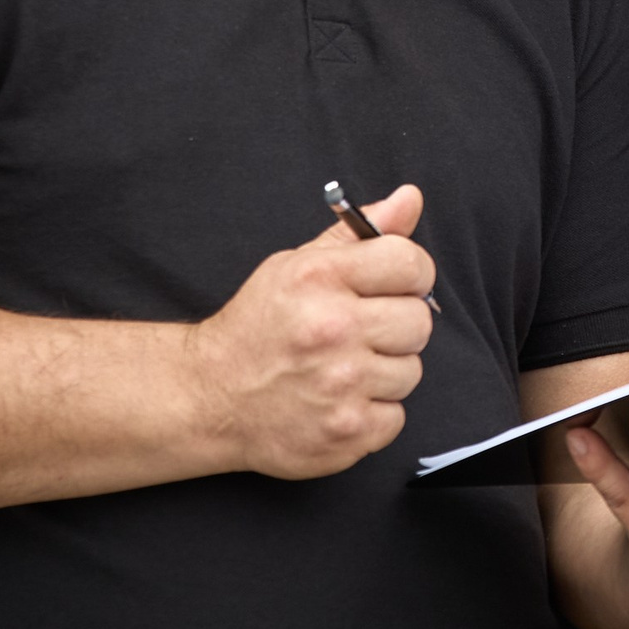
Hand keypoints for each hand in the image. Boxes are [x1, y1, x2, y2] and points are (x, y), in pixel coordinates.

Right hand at [186, 183, 436, 478]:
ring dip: (384, 372)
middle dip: (397, 326)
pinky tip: (339, 401)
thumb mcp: (297, 266)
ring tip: (343, 369)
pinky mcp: (345, 431)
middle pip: (419, 321)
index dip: (412, 274)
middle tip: (362, 333)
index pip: (410, 263)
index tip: (396, 286)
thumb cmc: (258, 328)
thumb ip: (357, 233)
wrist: (209, 397)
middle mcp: (332, 328)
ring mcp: (340, 384)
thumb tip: (410, 198)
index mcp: (320, 278)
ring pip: (410, 371)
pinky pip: (395, 418)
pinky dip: (373, 414)